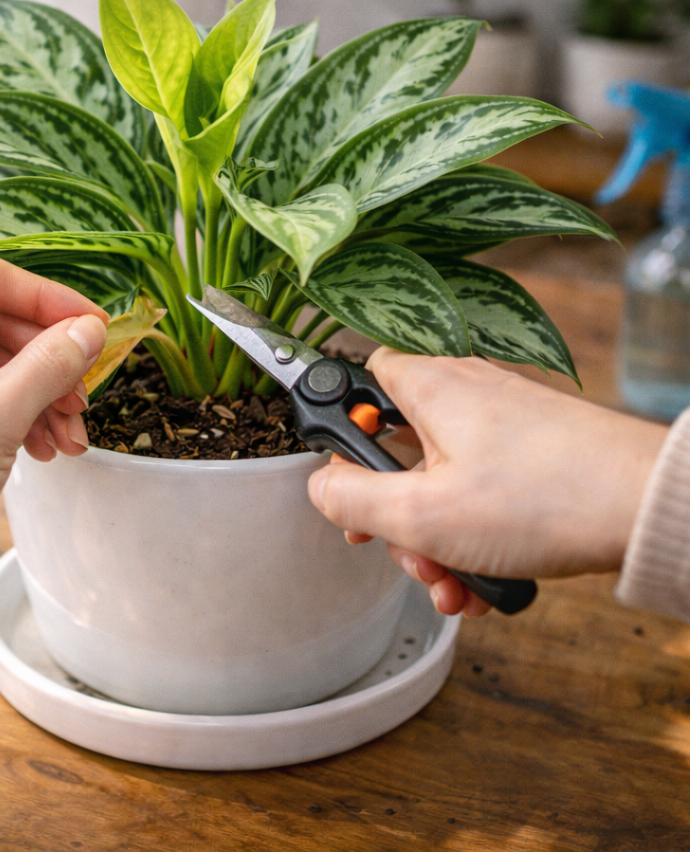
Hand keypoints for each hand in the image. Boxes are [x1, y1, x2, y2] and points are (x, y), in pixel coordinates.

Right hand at [307, 349, 667, 616]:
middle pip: (401, 449)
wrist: (646, 508)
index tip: (348, 477)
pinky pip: (483, 495)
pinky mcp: (535, 453)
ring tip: (455, 588)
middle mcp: (466, 395)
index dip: (347, 428)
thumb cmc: (539, 500)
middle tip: (406, 555)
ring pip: (444, 482)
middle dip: (398, 516)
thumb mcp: (421, 514)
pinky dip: (475, 538)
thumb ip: (352, 499)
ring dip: (438, 542)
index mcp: (430, 388)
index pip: (363, 377)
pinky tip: (486, 585)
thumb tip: (319, 487)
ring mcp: (504, 424)